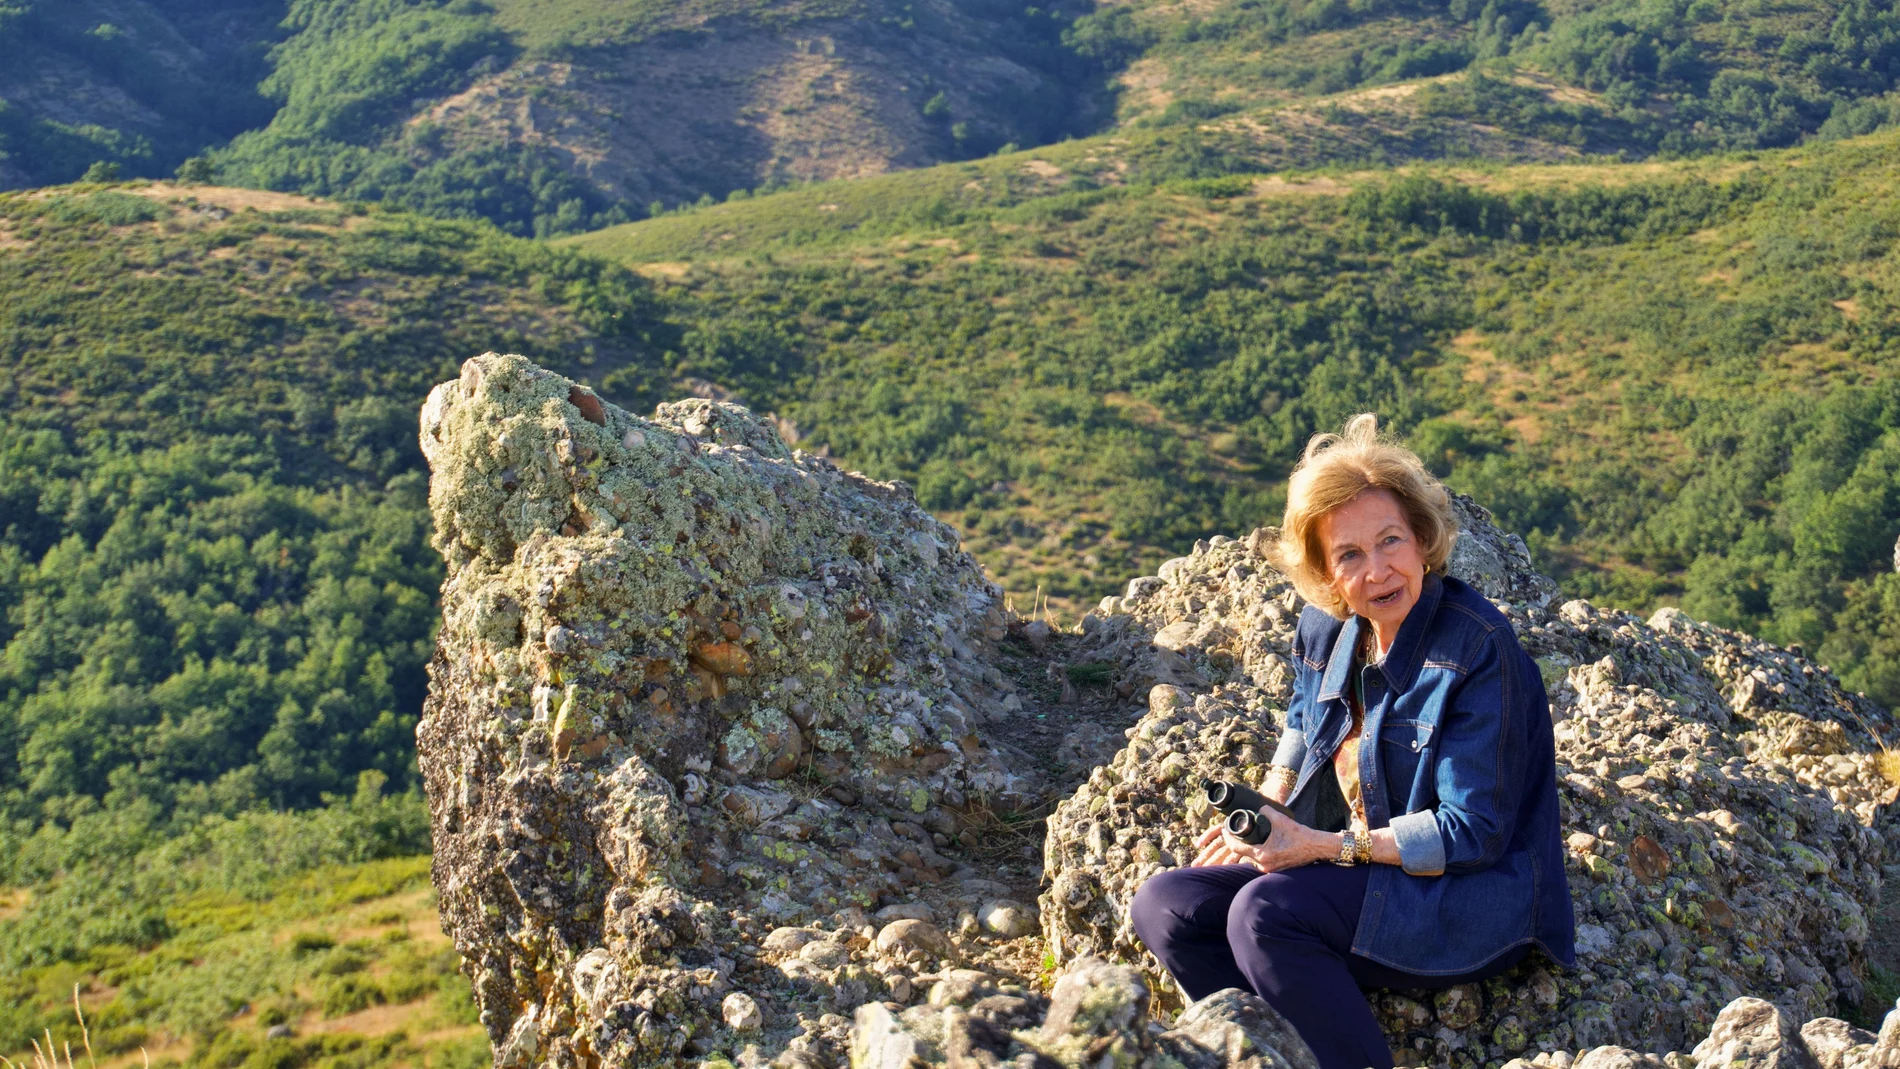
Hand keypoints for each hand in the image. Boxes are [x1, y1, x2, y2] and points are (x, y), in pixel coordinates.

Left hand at [1189, 806, 1325, 871]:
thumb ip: (1266, 811)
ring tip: (1244, 837)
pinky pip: (1260, 862)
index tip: (1224, 829)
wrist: (1317, 847)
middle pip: (1242, 854)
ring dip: (1246, 849)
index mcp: (1263, 854)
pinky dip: (1256, 853)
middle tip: (1233, 831)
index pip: (1236, 848)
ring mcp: (1270, 869)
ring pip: (1251, 859)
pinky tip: (1257, 845)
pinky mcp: (1276, 870)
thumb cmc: (1300, 835)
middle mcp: (1264, 865)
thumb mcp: (1281, 819)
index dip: (1227, 837)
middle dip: (1236, 842)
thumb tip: (1259, 807)